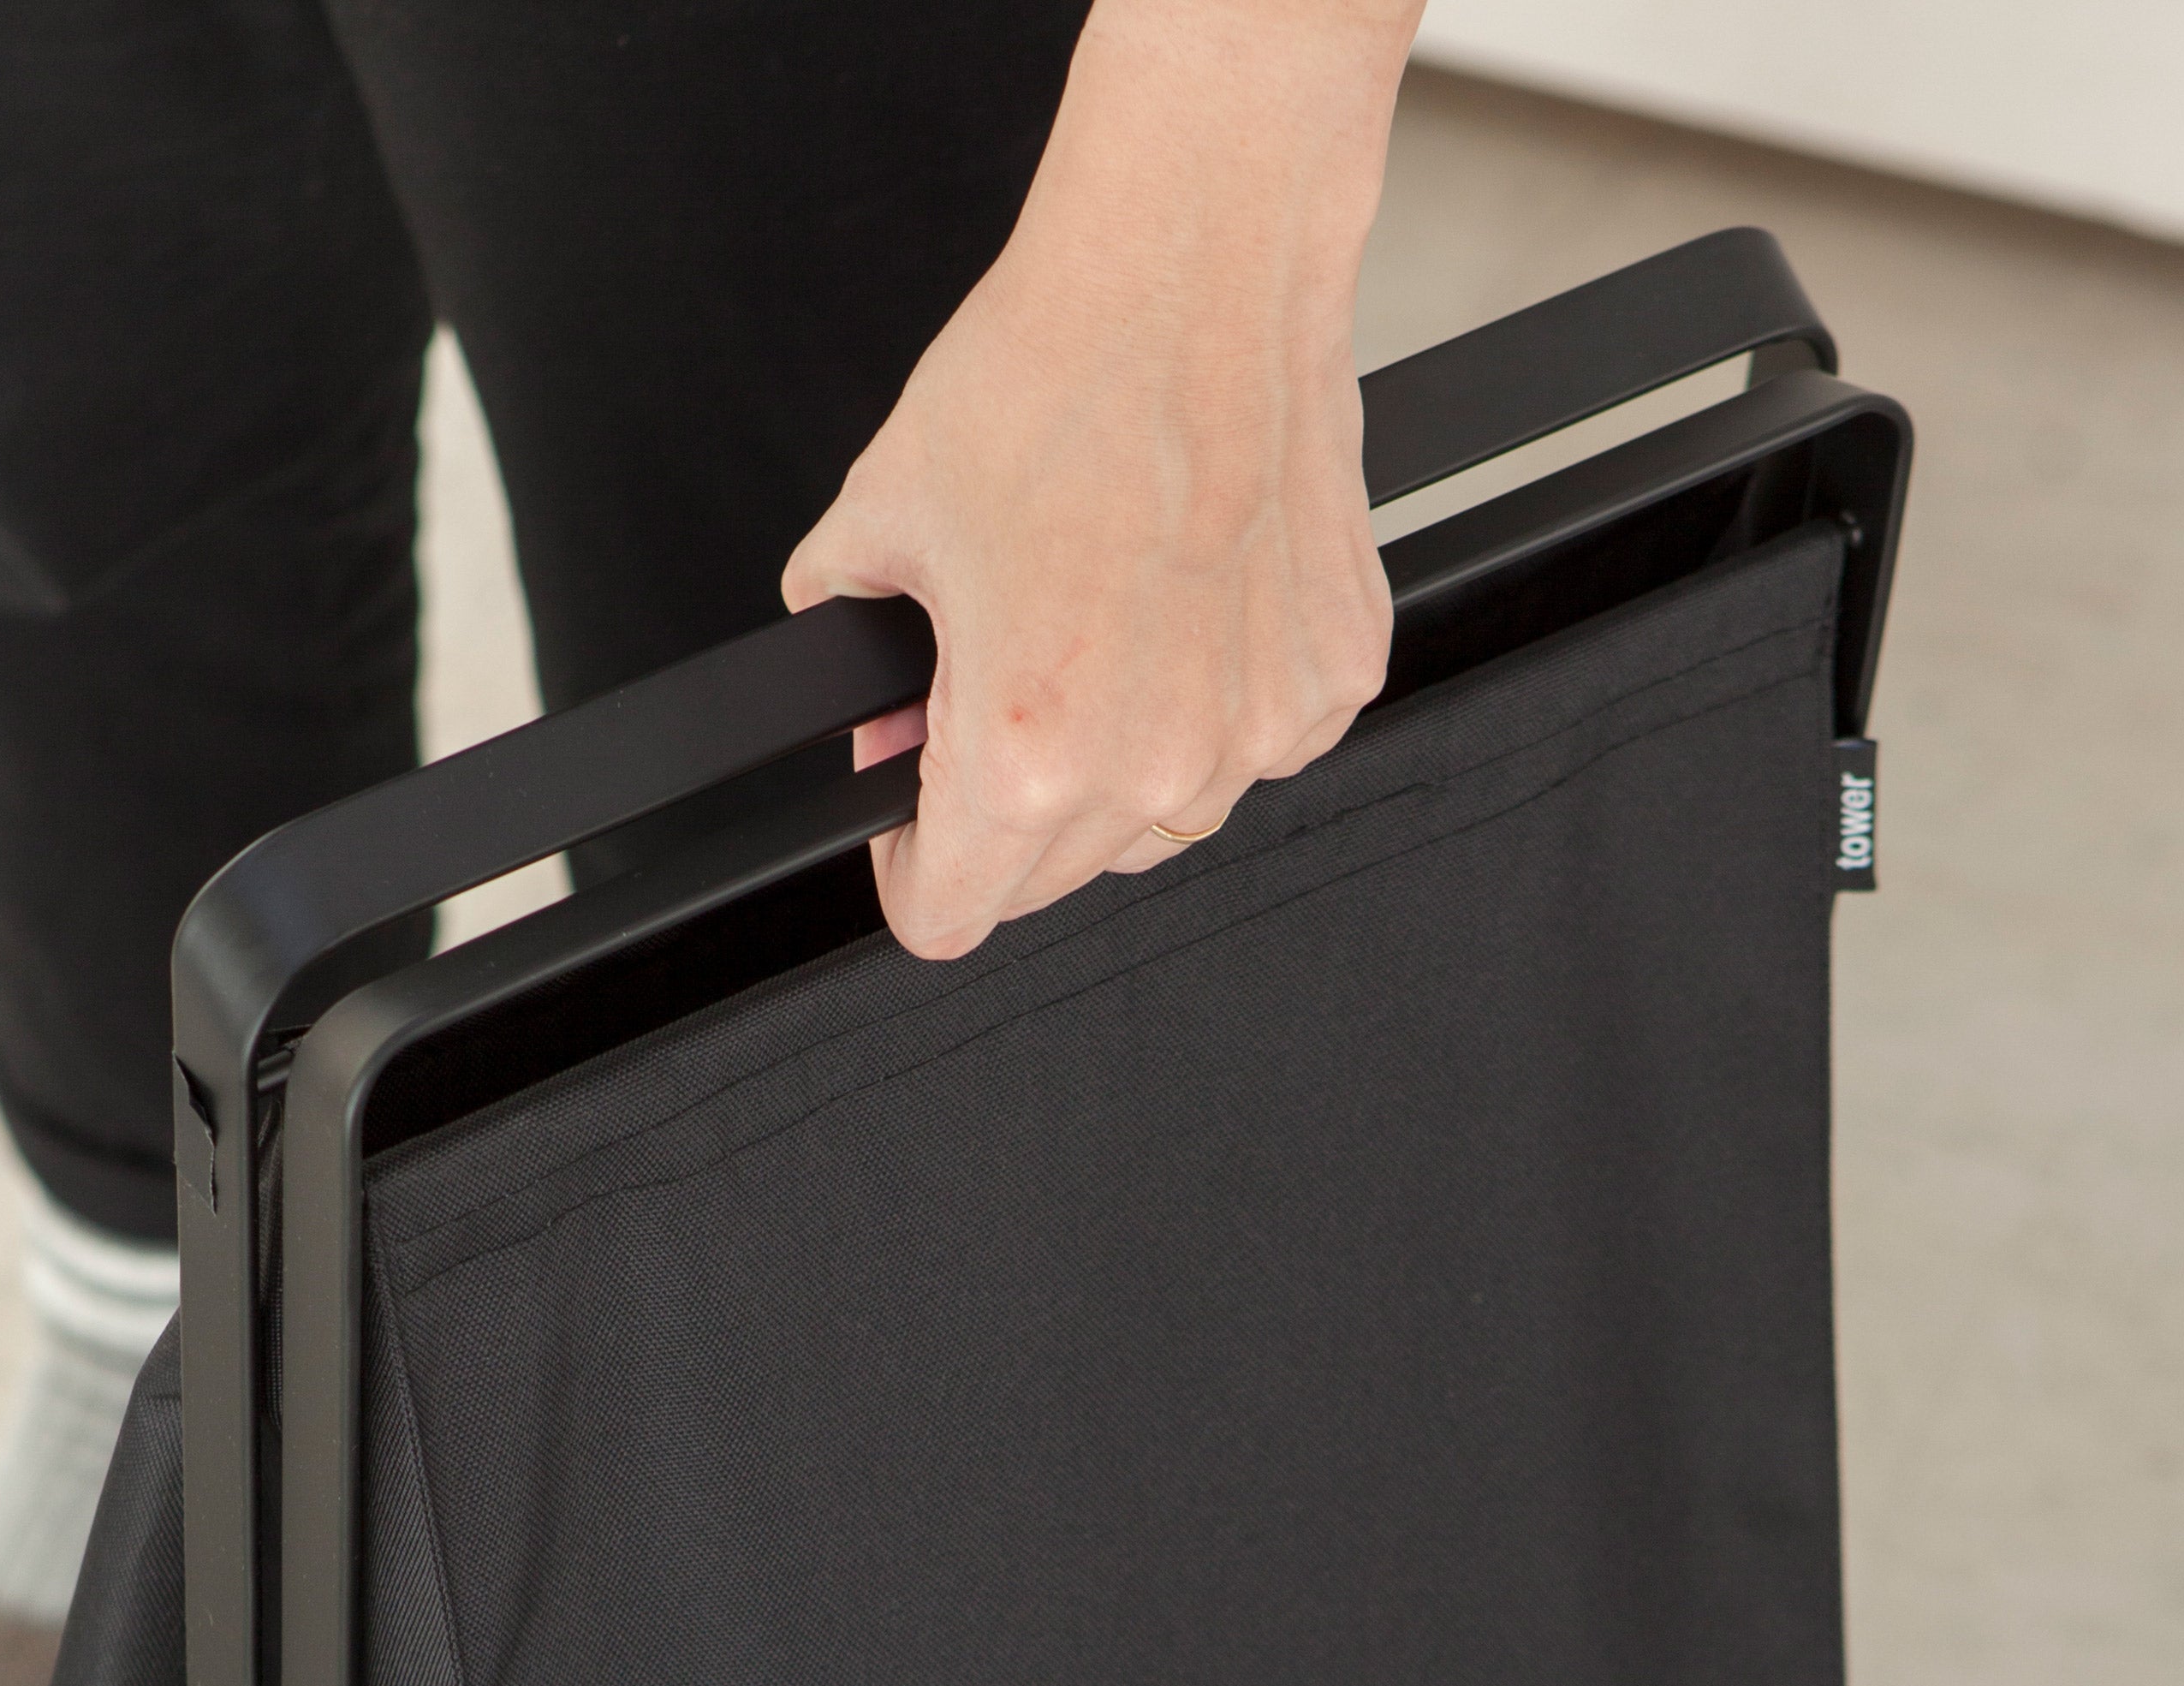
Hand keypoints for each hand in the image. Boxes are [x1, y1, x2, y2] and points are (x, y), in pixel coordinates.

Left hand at [781, 0, 1420, 962]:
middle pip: (1050, 881)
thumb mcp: (885, 519)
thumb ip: (852, 645)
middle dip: (1005, 809)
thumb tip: (862, 712)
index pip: (948, 919)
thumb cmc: (1055, 373)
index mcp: (1027, 755)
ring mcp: (1256, 734)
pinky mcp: (1331, 683)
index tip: (913, 827)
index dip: (910, 872)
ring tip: (1100, 626)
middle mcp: (1154, 767)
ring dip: (1117, 765)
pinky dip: (1212, 703)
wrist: (1194, 267)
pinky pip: (1250, 748)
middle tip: (998, 684)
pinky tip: (1184, 603)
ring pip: (1156, 824)